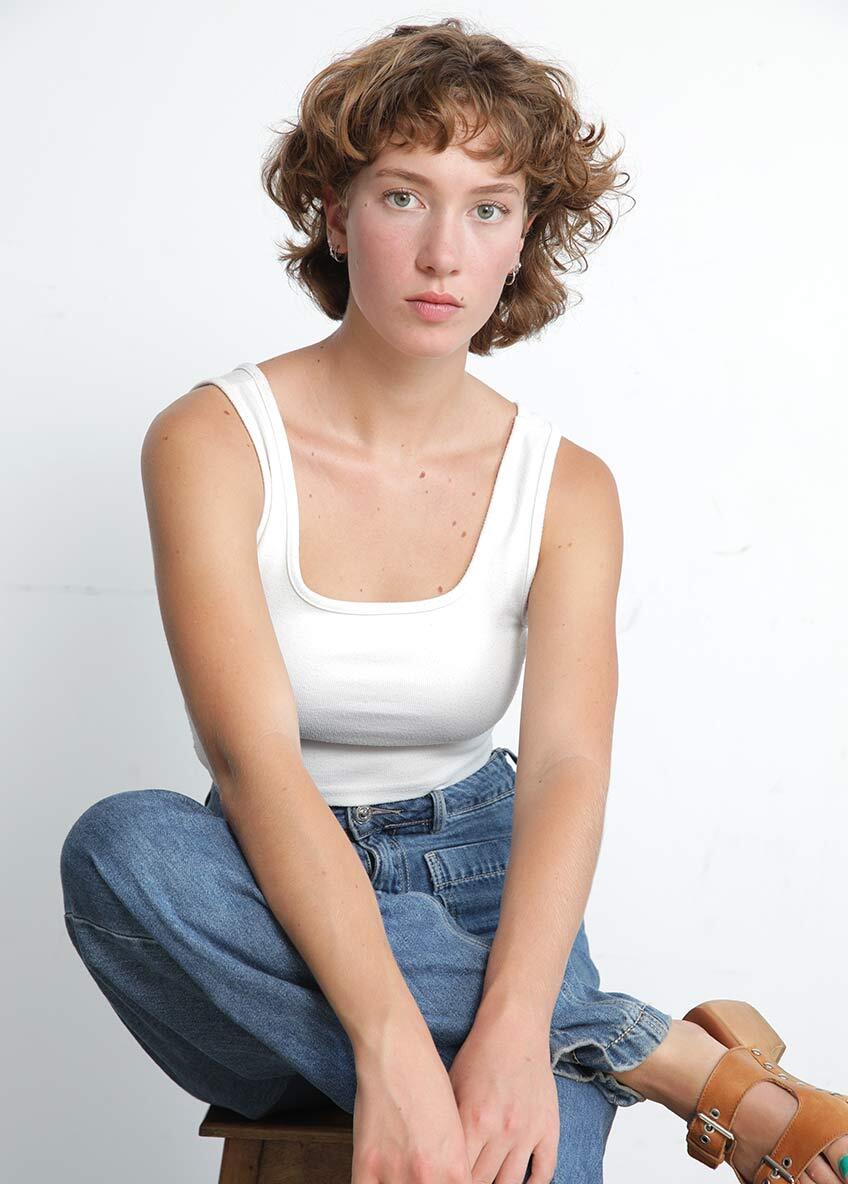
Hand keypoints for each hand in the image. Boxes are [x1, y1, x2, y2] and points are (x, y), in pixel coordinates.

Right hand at [352, 1013, 473, 1183]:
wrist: (398, 1051)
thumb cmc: (428, 1081)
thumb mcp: (454, 1131)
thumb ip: (451, 1169)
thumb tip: (445, 1181)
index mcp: (456, 1170)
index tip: (437, 1182)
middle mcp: (429, 1179)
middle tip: (418, 1177)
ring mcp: (396, 1174)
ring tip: (399, 1174)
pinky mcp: (366, 1166)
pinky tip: (378, 1180)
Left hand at [448, 1013, 558, 1183]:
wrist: (515, 1028)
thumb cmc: (480, 1054)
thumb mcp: (451, 1086)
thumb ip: (446, 1125)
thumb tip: (437, 1155)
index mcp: (472, 1120)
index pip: (458, 1172)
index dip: (451, 1179)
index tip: (447, 1180)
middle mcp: (501, 1131)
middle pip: (482, 1181)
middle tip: (465, 1181)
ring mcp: (527, 1131)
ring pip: (511, 1183)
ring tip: (489, 1183)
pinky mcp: (548, 1128)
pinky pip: (545, 1170)